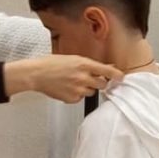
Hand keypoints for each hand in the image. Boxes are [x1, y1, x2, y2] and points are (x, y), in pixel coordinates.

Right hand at [5, 55, 122, 102]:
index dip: (116, 75)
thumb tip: (104, 68)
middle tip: (91, 79)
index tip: (122, 77)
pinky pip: (80, 98)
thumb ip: (88, 64)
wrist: (37, 74)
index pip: (107, 71)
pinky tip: (66, 88)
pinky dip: (76, 95)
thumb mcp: (72, 59)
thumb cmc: (52, 64)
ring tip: (73, 82)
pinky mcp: (71, 99)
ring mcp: (77, 89)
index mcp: (84, 64)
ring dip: (86, 89)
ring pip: (91, 92)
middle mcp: (83, 77)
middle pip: (102, 84)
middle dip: (99, 82)